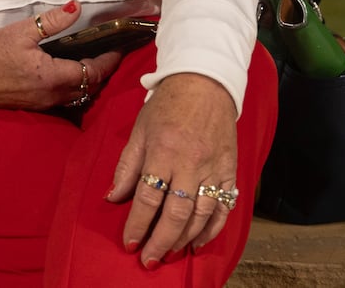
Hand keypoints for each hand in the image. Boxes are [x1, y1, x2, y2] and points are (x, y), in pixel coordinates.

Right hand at [0, 1, 123, 110]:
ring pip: (79, 96)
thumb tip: (76, 7)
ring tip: (95, 60)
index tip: (119, 47)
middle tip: (109, 51)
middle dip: (103, 71)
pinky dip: (76, 88)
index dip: (109, 60)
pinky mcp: (35, 105)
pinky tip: (73, 73)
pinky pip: (65, 99)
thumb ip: (51, 22)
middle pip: (91, 87)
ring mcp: (44, 103)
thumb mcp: (21, 32)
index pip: (93, 72)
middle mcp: (52, 95)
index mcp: (52, 77)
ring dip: (91, 81)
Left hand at [106, 73, 239, 268]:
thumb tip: (113, 197)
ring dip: (184, 240)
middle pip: (176, 213)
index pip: (148, 197)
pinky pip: (224, 207)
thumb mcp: (139, 130)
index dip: (137, 225)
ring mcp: (214, 169)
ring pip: (201, 215)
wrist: (205, 83)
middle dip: (160, 241)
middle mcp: (191, 164)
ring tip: (169, 253)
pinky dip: (212, 229)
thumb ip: (127, 166)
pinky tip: (198, 242)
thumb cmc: (167, 106)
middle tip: (149, 260)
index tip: (129, 243)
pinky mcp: (231, 171)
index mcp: (163, 151)